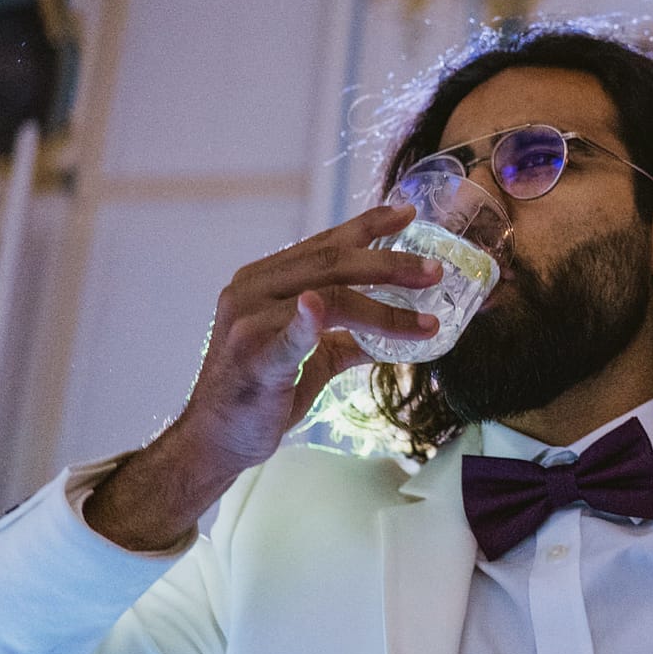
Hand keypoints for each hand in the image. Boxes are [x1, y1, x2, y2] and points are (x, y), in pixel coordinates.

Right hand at [174, 202, 443, 472]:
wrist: (218, 440)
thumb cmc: (262, 392)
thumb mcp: (312, 357)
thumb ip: (349, 337)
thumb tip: (400, 331)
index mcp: (265, 279)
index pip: (324, 243)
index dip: (368, 225)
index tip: (408, 213)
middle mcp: (253, 289)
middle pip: (333, 263)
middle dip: (390, 264)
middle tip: (434, 271)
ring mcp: (249, 323)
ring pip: (328, 297)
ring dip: (384, 309)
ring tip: (426, 321)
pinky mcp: (253, 360)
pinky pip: (287, 337)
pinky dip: (307, 321)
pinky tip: (321, 310)